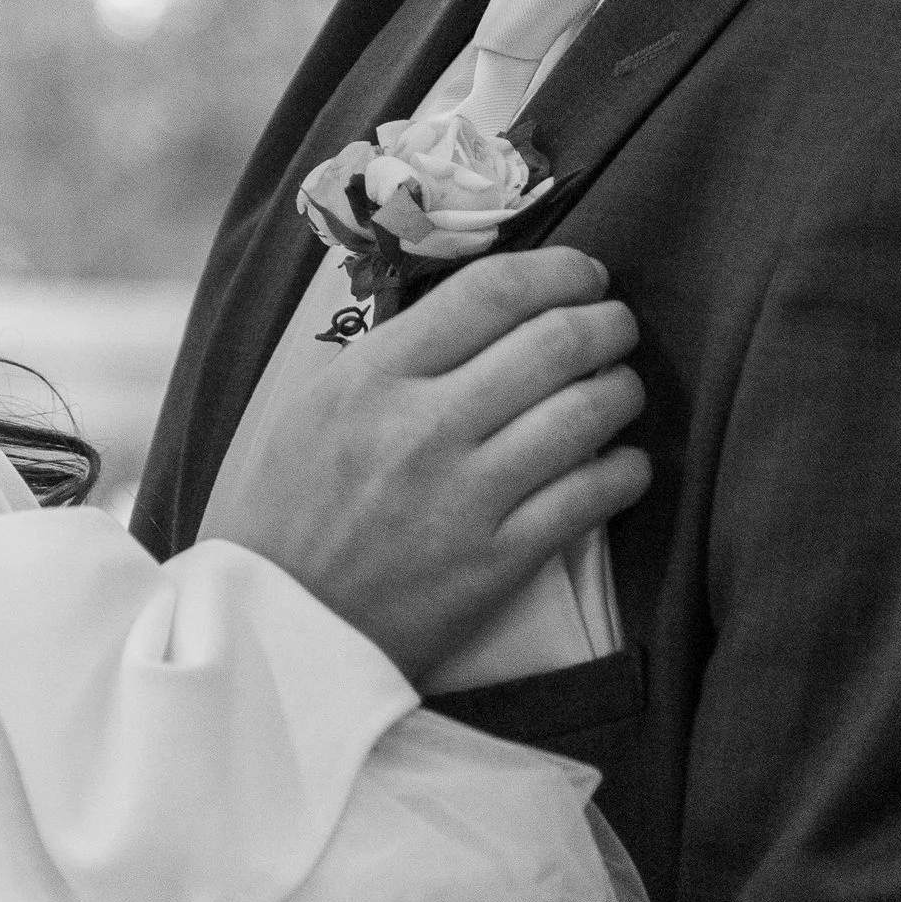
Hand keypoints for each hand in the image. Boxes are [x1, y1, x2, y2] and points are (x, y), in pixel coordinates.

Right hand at [202, 246, 648, 686]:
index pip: (491, 291)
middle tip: (615, 328)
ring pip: (586, 412)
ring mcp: (465, 496)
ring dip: (624, 390)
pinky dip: (626, 470)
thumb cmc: (284, 515)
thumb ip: (389, 356)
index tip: (584, 276)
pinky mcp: (497, 562)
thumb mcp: (310, 409)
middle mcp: (422, 426)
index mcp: (370, 377)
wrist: (274, 631)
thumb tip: (479, 310)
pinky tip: (621, 465)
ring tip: (620, 391)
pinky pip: (592, 496)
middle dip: (608, 323)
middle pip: (555, 341)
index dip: (559, 270)